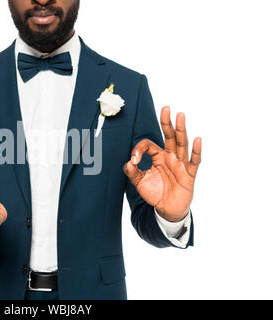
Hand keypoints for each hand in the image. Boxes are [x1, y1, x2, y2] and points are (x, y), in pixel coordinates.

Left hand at [123, 106, 201, 221]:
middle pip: (169, 137)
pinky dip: (196, 151)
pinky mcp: (189, 175)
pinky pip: (194, 162)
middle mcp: (170, 157)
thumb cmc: (156, 193)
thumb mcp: (140, 182)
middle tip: (165, 107)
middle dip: (167, 123)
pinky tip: (197, 139)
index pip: (149, 145)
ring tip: (180, 116)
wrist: (167, 210)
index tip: (133, 160)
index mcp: (158, 157)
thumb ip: (132, 172)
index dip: (139, 149)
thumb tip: (128, 163)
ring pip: (181, 145)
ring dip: (181, 130)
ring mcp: (180, 165)